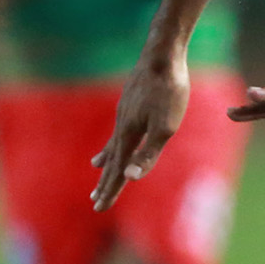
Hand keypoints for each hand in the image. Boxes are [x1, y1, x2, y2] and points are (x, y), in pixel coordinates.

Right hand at [91, 55, 191, 210]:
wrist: (162, 55)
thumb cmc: (169, 91)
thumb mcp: (165, 127)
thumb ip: (148, 153)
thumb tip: (130, 177)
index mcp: (129, 135)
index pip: (117, 171)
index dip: (110, 190)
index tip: (99, 208)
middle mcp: (122, 126)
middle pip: (111, 160)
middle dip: (105, 182)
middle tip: (95, 201)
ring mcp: (124, 113)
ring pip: (113, 142)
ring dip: (106, 160)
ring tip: (96, 168)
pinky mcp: (130, 102)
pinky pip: (119, 127)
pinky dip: (114, 138)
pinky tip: (119, 132)